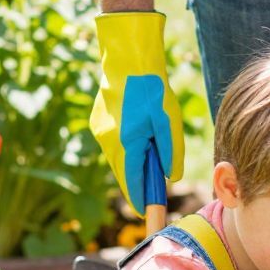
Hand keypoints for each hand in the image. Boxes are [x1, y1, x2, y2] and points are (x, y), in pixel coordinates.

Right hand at [89, 12, 183, 215]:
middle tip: (155, 184)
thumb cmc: (153, 88)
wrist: (127, 57)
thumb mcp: (170, 122)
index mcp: (126, 144)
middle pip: (124, 172)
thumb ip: (172, 152)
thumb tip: (171, 177)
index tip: (146, 212)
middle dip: (139, 180)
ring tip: (152, 144)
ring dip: (134, 159)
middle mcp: (108, 142)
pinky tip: (140, 129)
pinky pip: (114, 142)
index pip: (133, 182)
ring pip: (119, 157)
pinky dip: (127, 145)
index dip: (140, 198)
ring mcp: (100, 131)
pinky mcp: (97, 121)